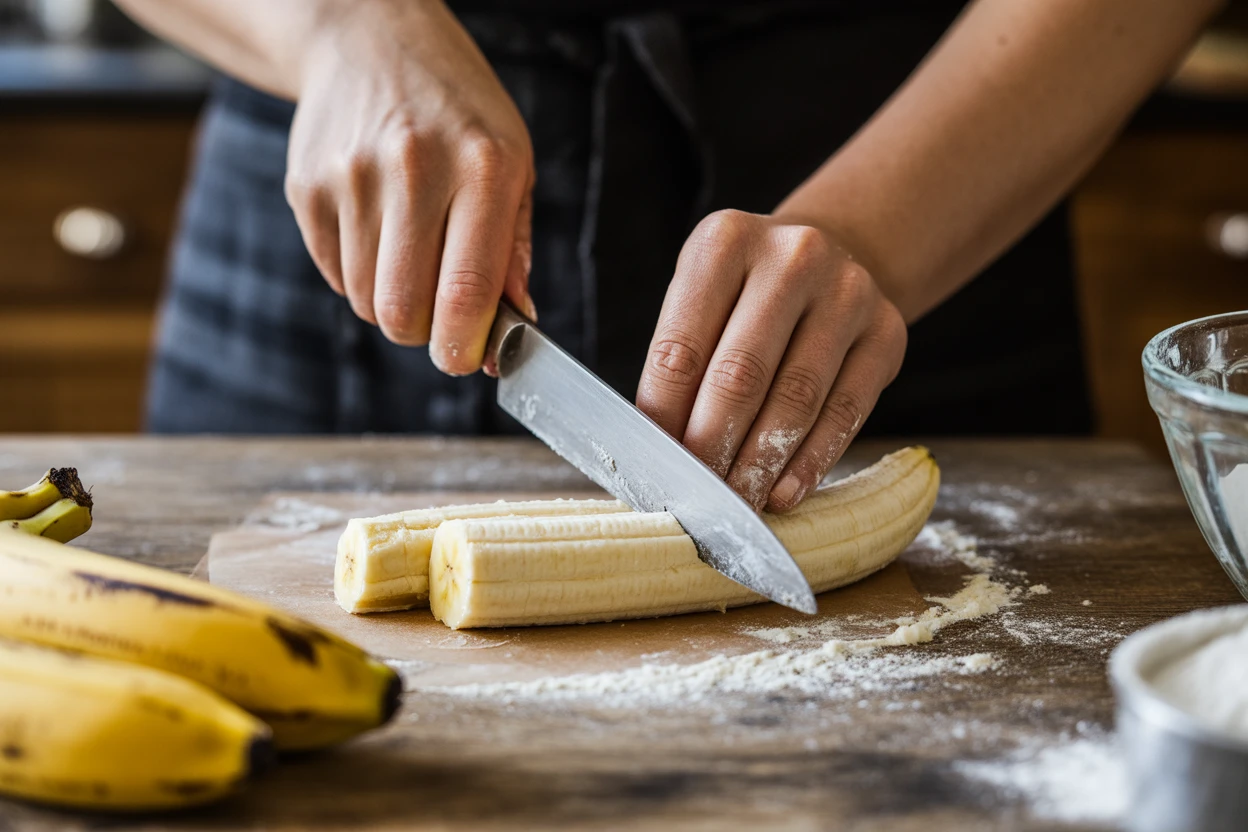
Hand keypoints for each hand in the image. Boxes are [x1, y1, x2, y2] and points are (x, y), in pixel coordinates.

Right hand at [284, 0, 535, 374]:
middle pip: (404, 312)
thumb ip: (514, 251)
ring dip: (392, 301)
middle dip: (424, 333)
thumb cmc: (456, 111)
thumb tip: (517, 326)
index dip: (464, 346)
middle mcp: (413, 169)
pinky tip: (377, 229)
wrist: (368, 40)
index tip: (467, 360)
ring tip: (410, 253)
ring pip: (366, 301)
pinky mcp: (306, 187)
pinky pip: (334, 275)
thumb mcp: (513, 163)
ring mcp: (351, 177)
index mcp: (482, 167)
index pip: (467, 289)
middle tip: (440, 313)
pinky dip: (359, 274)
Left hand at [637, 210, 906, 512]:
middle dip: (712, 447)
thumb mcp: (700, 302)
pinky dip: (810, 461)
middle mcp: (792, 256)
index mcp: (725, 241)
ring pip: (796, 398)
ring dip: (760, 464)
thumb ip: (679, 365)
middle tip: (695, 496)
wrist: (826, 260)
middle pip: (740, 375)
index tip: (656, 467)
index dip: (664, 418)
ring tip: (737, 503)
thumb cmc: (742, 296)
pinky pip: (846, 411)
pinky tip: (784, 492)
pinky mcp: (887, 332)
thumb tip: (660, 451)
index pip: (681, 347)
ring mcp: (848, 291)